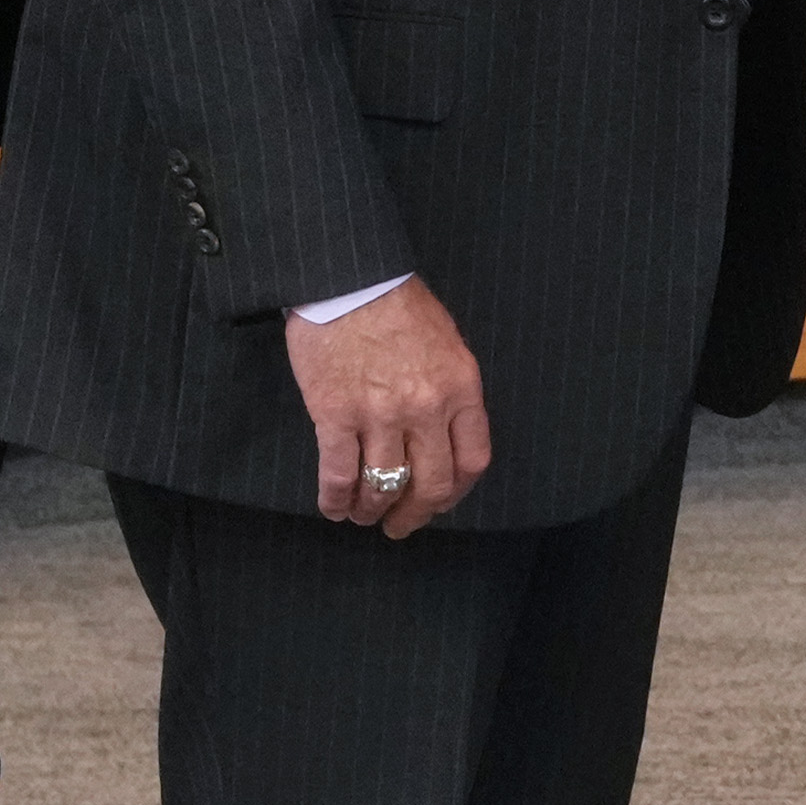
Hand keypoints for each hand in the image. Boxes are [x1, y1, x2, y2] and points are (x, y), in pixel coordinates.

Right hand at [288, 276, 491, 535]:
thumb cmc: (398, 305)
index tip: (440, 502)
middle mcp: (427, 409)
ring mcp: (382, 415)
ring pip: (384, 486)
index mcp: (461, 389)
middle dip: (416, 515)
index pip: (472, 461)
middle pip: (432, 485)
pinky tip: (334, 509)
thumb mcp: (447, 344)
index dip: (455, 492)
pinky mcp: (337, 415)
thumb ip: (450, 391)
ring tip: (364, 516)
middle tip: (401, 526)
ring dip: (373, 510)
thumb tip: (443, 434)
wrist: (350, 278)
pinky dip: (336, 500)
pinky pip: (339, 475)